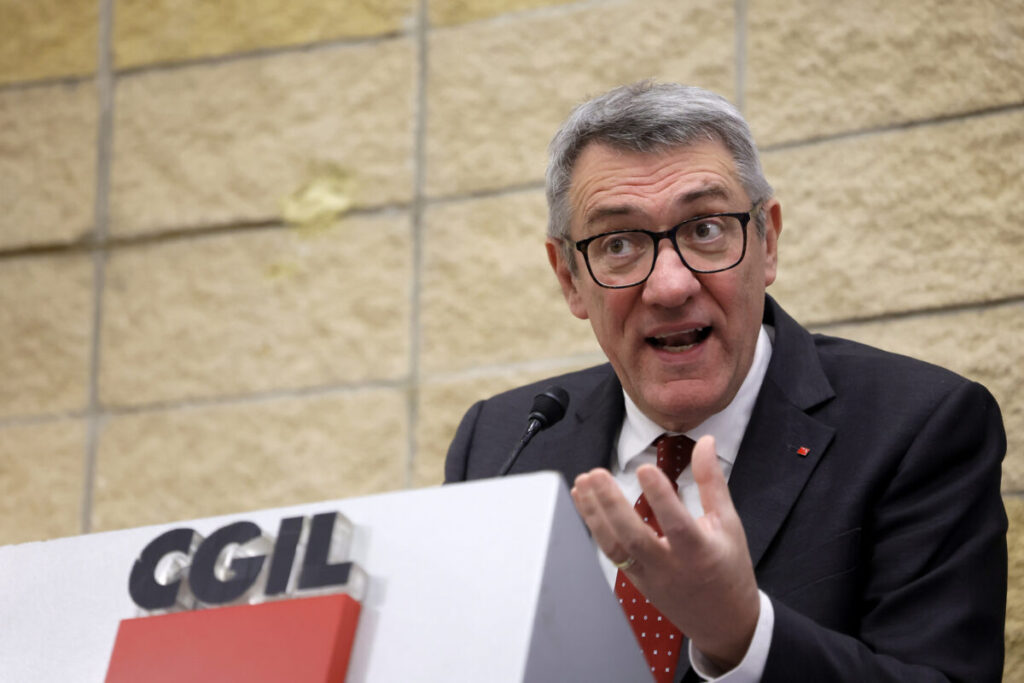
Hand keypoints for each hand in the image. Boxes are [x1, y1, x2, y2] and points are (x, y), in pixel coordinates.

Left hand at [570, 435, 759, 669]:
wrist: (724, 621)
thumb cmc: (729, 568)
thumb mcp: (729, 523)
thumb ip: (712, 482)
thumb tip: (706, 443)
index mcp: (700, 552)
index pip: (676, 524)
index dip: (660, 496)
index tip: (645, 468)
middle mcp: (671, 567)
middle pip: (635, 539)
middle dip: (612, 505)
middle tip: (596, 474)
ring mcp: (649, 577)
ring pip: (615, 549)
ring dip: (595, 515)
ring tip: (583, 483)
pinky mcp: (635, 581)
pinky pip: (611, 554)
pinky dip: (596, 527)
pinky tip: (585, 503)